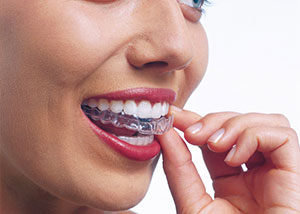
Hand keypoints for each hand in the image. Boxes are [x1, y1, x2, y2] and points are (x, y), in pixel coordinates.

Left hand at [157, 107, 299, 213]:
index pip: (215, 137)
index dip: (194, 121)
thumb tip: (165, 133)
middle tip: (192, 133)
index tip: (172, 116)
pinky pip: (283, 136)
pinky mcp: (296, 174)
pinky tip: (236, 157)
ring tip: (214, 145)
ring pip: (264, 122)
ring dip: (233, 125)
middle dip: (213, 120)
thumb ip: (179, 169)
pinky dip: (254, 136)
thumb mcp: (193, 204)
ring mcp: (277, 172)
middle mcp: (256, 172)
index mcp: (232, 179)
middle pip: (239, 124)